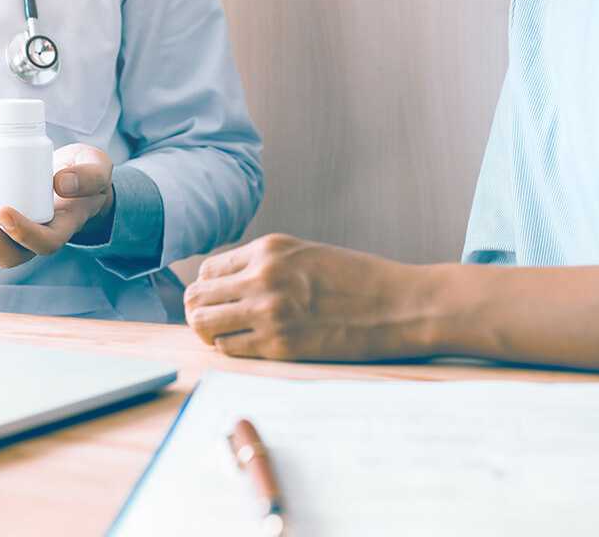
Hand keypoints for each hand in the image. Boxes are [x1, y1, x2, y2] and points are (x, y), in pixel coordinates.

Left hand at [0, 144, 115, 267]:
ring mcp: (13, 243)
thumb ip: (89, 175)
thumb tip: (60, 182)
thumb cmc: (85, 174)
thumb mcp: (97, 168)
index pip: (42, 244)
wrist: (70, 179)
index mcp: (61, 231)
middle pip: (4, 256)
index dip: (21, 232)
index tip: (2, 209)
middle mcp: (34, 245)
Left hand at [183, 234, 443, 360]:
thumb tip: (225, 284)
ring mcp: (269, 312)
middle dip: (201, 311)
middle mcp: (262, 277)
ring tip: (230, 335)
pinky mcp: (281, 346)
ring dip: (210, 333)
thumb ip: (265, 264)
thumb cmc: (357, 280)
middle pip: (198, 297)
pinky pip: (229, 349)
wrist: (400, 305)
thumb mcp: (306, 254)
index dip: (209, 288)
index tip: (221, 300)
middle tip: (216, 322)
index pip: (207, 269)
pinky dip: (232, 349)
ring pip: (204, 325)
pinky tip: (251, 346)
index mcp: (269, 249)